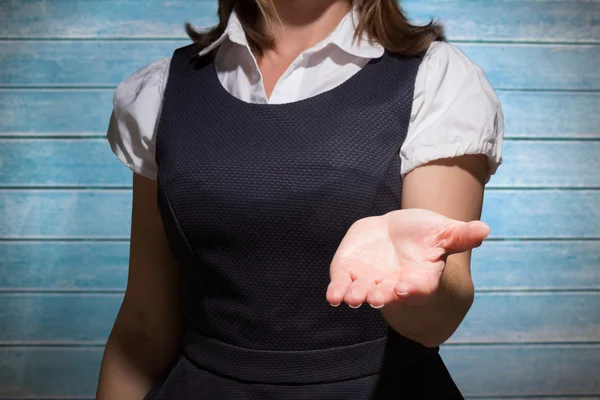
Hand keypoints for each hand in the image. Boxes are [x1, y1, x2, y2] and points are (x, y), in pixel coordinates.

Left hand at [326, 208, 489, 307]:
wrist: (394, 231)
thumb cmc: (423, 234)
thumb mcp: (442, 231)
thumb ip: (459, 235)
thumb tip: (485, 230)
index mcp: (420, 278)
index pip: (419, 288)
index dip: (412, 289)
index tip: (404, 288)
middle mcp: (394, 285)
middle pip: (388, 294)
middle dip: (381, 296)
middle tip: (375, 298)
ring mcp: (370, 282)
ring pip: (363, 293)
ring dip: (357, 295)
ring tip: (352, 298)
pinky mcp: (349, 274)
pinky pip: (342, 286)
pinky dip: (337, 291)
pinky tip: (333, 297)